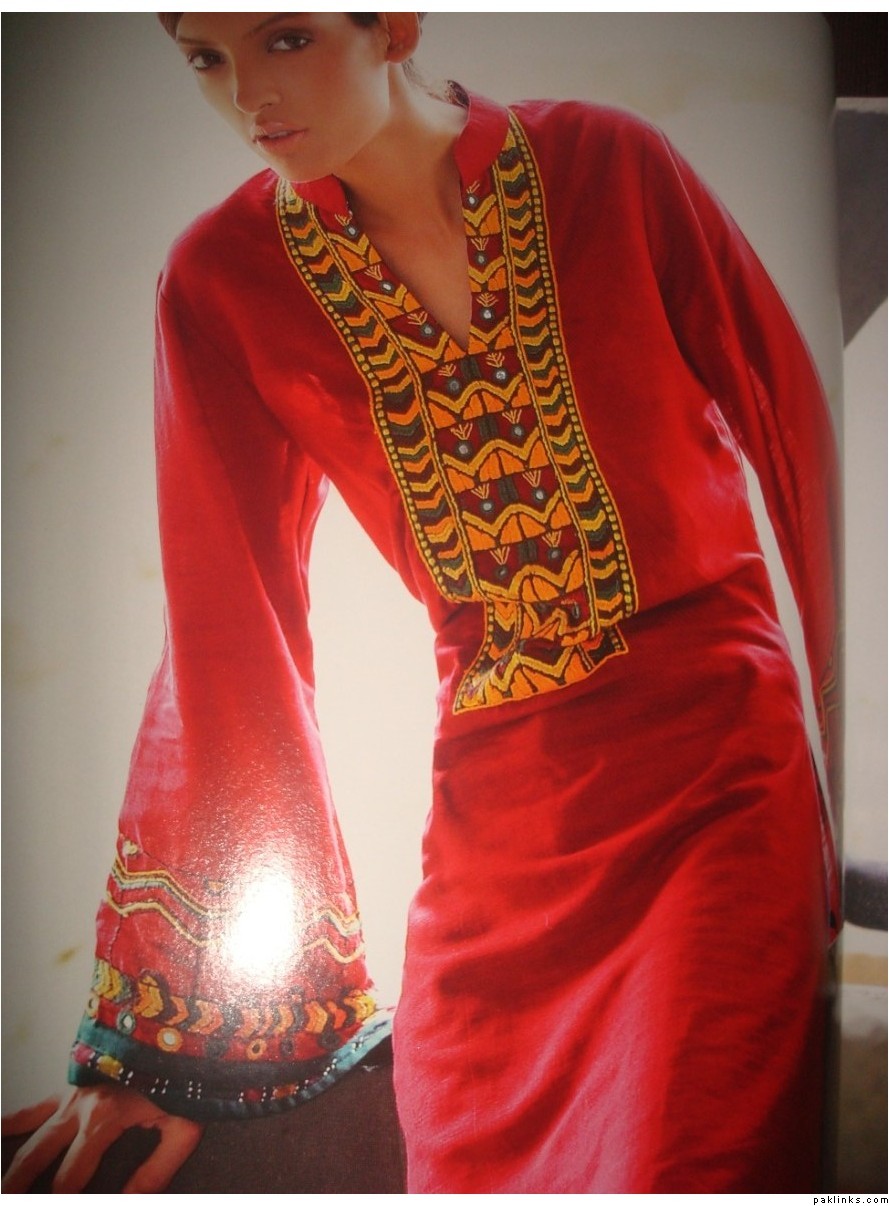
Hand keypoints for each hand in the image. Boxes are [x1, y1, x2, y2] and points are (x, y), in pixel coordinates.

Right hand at [2, 1086, 202, 1192]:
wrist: (179, 1025)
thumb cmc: (186, 1077)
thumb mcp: (183, 1128)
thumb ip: (156, 1170)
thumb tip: (128, 1201)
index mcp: (102, 1119)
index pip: (69, 1179)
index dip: (63, 1200)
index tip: (65, 1205)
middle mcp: (79, 1104)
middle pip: (35, 1155)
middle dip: (19, 1184)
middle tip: (10, 1199)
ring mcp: (73, 1088)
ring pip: (28, 1125)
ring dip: (14, 1159)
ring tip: (4, 1185)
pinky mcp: (76, 1078)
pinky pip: (37, 1101)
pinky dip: (15, 1119)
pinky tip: (1, 1129)